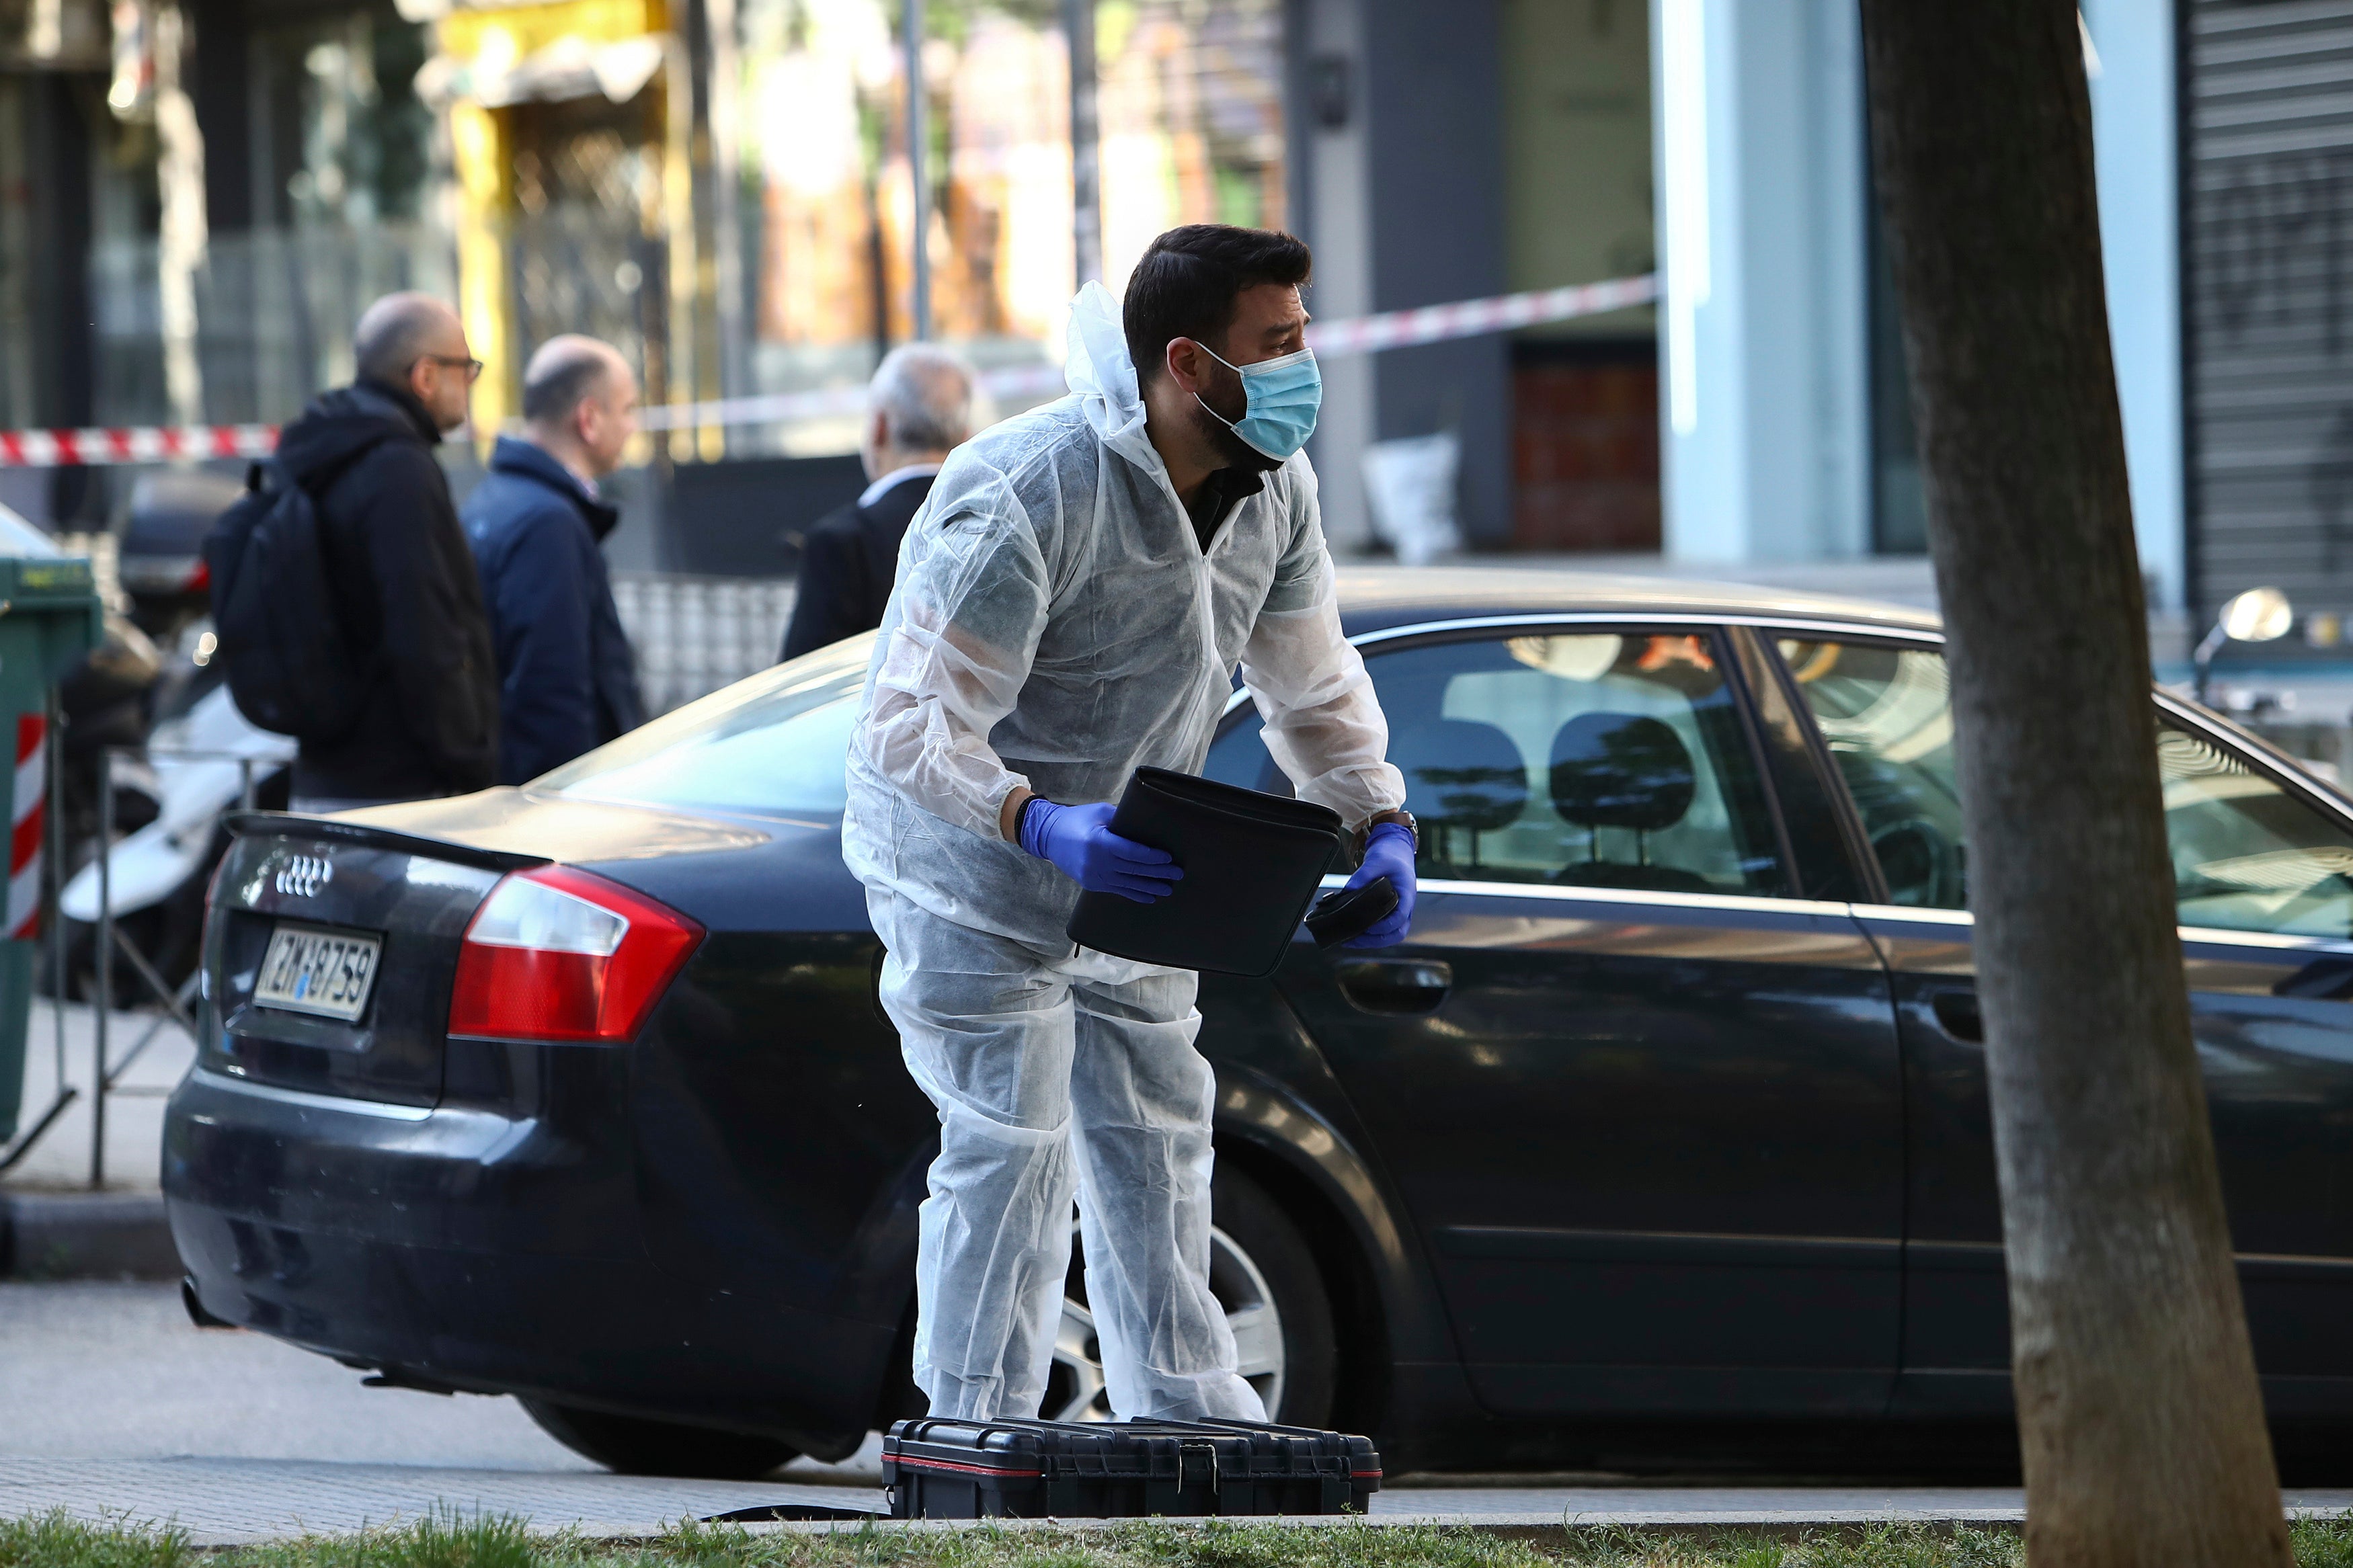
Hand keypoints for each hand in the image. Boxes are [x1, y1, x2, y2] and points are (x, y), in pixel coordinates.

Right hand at [1019, 799, 1182, 903]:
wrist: (1048, 836)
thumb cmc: (1077, 819)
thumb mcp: (1100, 812)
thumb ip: (1123, 820)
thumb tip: (1147, 827)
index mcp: (1098, 842)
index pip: (1131, 852)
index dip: (1151, 856)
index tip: (1168, 857)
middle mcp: (1096, 862)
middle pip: (1133, 869)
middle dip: (1157, 872)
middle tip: (1177, 873)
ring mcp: (1093, 876)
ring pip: (1127, 884)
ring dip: (1150, 887)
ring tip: (1168, 888)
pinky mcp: (1091, 884)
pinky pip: (1117, 890)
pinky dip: (1134, 894)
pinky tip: (1149, 897)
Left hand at [1343, 821, 1416, 947]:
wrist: (1395, 849)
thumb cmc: (1390, 854)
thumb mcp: (1376, 860)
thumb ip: (1362, 876)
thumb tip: (1347, 891)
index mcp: (1407, 894)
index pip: (1399, 918)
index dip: (1383, 927)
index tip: (1366, 927)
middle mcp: (1405, 906)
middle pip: (1397, 933)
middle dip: (1375, 941)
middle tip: (1353, 939)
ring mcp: (1399, 910)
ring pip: (1391, 934)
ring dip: (1372, 941)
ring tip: (1350, 940)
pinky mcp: (1390, 911)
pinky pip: (1384, 929)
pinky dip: (1371, 935)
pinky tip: (1354, 933)